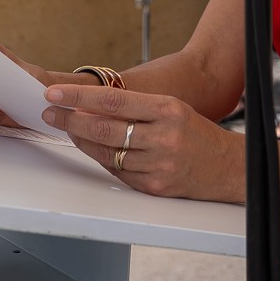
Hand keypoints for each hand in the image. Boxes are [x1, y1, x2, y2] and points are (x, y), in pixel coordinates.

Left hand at [41, 83, 242, 201]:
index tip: (54, 93)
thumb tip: (89, 105)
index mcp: (168, 110)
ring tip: (69, 129)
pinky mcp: (154, 187)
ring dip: (82, 141)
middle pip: (103, 128)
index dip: (78, 96)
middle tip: (50, 112)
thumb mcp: (171, 108)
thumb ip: (133, 108)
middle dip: (70, 120)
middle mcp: (163, 137)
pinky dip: (102, 159)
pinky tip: (94, 149)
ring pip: (105, 153)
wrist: (229, 167)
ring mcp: (158, 165)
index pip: (113, 100)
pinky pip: (117, 172)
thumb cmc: (196, 132)